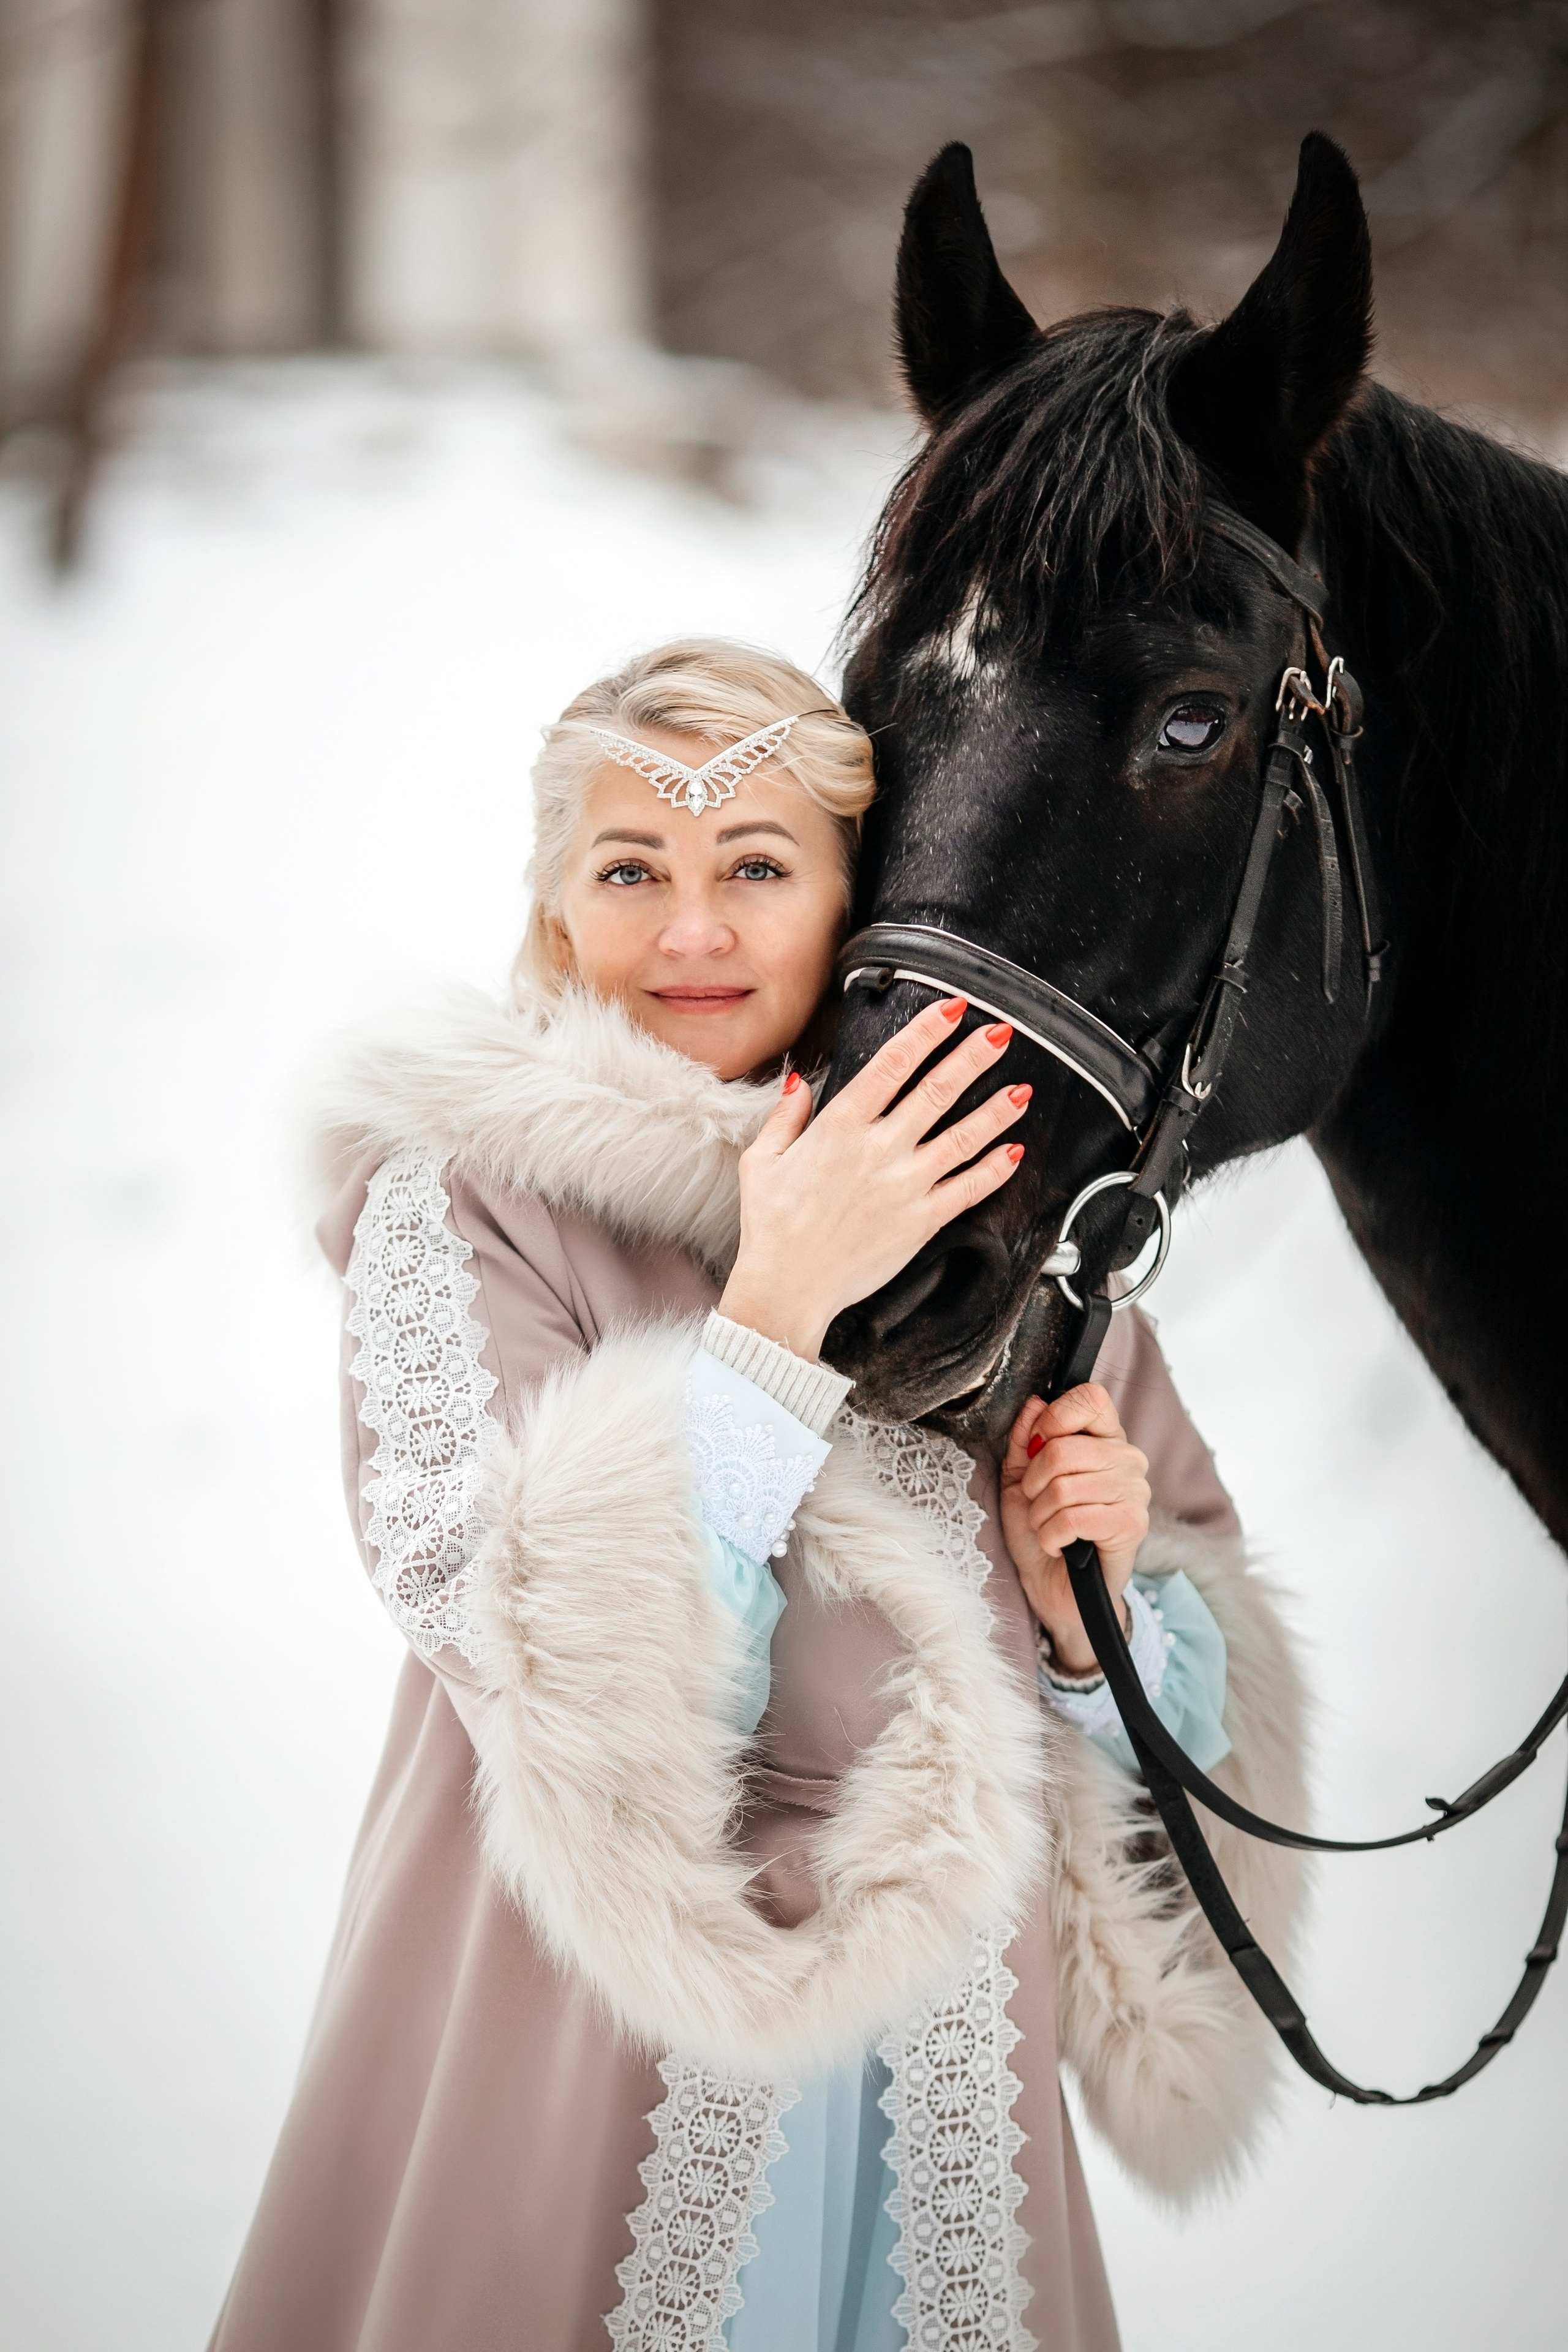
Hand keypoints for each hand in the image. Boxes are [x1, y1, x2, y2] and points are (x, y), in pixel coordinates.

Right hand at [716, 997, 1027, 1360]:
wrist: (786, 1288)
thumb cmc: (771, 1227)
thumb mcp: (762, 1161)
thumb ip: (786, 1116)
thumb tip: (799, 1081)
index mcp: (839, 1127)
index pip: (892, 1064)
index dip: (926, 1032)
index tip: (951, 1010)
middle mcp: (878, 1150)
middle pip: (936, 1091)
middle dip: (972, 1057)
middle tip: (1000, 1034)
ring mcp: (905, 1185)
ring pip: (963, 1137)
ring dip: (996, 1110)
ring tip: (1023, 1088)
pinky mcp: (921, 1221)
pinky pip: (967, 1189)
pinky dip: (994, 1169)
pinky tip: (1013, 1151)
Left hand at [998, 1383, 1149, 1674]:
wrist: (1052, 1587)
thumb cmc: (1039, 1530)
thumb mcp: (1019, 1479)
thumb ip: (1024, 1440)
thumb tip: (1034, 1403)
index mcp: (1104, 1438)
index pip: (1091, 1398)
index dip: (1055, 1417)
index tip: (1036, 1444)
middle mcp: (1127, 1459)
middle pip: (1065, 1448)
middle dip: (1033, 1481)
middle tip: (1035, 1501)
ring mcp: (1134, 1492)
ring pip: (1065, 1486)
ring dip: (1040, 1513)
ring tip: (1046, 1525)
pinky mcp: (1133, 1524)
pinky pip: (1075, 1517)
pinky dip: (1051, 1535)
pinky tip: (1057, 1544)